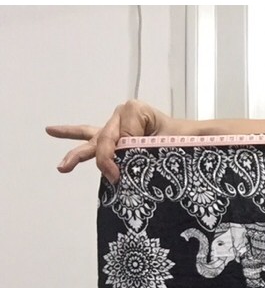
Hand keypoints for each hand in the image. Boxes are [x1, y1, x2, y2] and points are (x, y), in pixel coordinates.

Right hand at [46, 100, 172, 182]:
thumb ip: (156, 146)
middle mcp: (121, 115)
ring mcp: (115, 126)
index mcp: (135, 111)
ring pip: (92, 139)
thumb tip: (135, 153)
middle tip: (113, 176)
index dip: (122, 155)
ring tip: (62, 167)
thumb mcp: (175, 140)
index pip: (121, 136)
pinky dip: (71, 134)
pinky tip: (52, 131)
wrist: (189, 137)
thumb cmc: (184, 137)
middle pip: (105, 140)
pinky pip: (89, 135)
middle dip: (106, 159)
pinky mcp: (112, 136)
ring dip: (77, 154)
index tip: (124, 174)